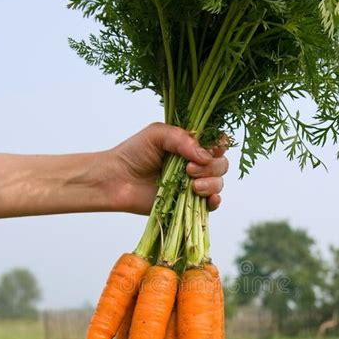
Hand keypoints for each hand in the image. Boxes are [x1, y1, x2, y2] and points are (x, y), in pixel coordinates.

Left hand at [105, 122, 228, 214]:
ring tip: (192, 185)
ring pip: (218, 183)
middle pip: (221, 164)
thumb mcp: (157, 134)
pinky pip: (211, 204)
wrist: (117, 180)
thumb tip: (204, 156)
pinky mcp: (188, 203)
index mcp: (191, 144)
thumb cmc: (133, 153)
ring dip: (211, 183)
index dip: (218, 145)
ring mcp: (193, 184)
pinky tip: (207, 198)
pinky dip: (214, 201)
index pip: (218, 142)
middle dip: (211, 167)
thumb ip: (182, 138)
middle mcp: (196, 163)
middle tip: (189, 169)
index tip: (209, 148)